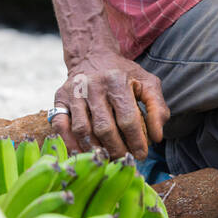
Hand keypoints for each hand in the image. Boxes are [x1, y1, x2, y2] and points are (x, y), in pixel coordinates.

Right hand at [51, 49, 168, 159]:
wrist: (93, 56)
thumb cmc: (124, 75)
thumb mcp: (147, 83)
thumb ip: (157, 107)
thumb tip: (157, 137)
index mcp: (117, 80)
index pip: (127, 119)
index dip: (136, 141)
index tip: (142, 155)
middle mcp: (93, 85)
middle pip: (104, 128)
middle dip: (116, 149)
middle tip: (124, 160)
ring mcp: (73, 92)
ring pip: (82, 130)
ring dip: (95, 150)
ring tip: (107, 159)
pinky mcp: (59, 98)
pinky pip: (60, 125)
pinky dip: (69, 143)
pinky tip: (82, 153)